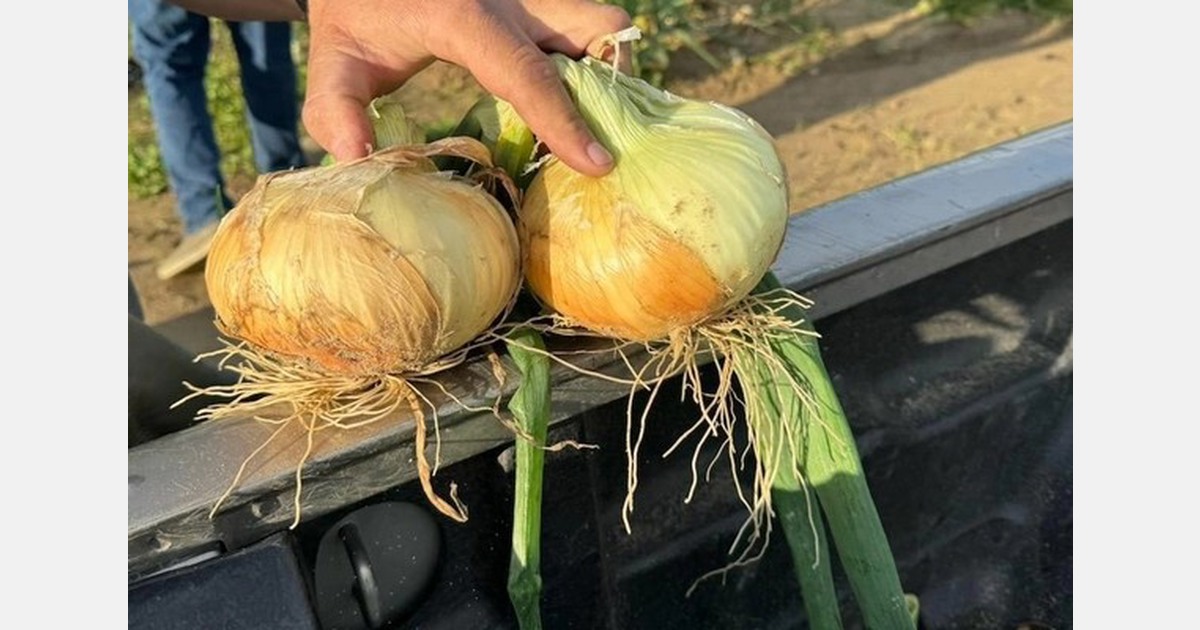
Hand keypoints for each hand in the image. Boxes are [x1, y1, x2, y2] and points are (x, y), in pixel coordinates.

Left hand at [303, 0, 630, 175]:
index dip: (565, 122)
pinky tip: (565, 101)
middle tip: (598, 135)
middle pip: (598, 27)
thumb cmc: (355, 10)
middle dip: (612, 83)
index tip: (597, 165)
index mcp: (464, 16)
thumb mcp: (333, 57)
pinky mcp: (536, 2)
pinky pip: (585, 29)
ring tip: (584, 121)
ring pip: (602, 23)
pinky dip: (590, 65)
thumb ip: (334, 109)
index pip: (528, 73)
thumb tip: (356, 156)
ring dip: (607, 72)